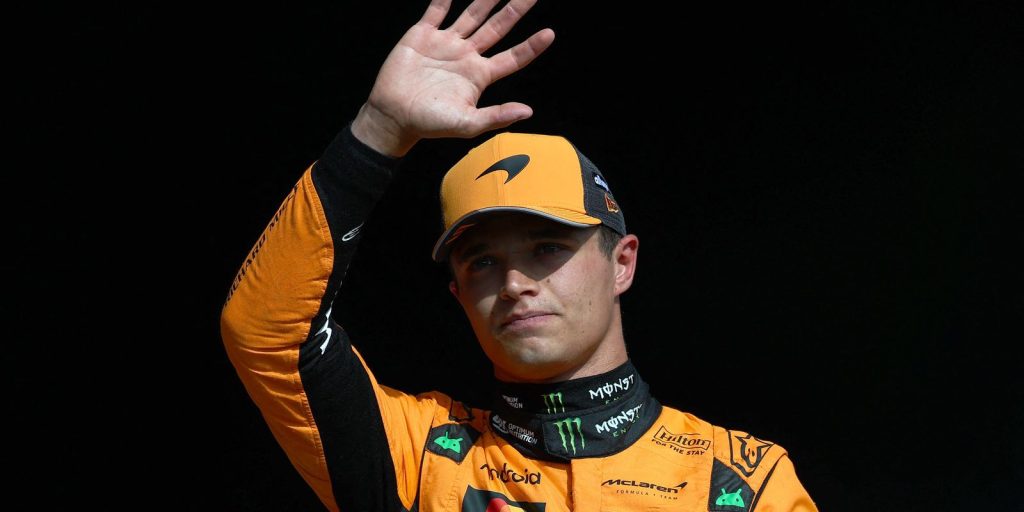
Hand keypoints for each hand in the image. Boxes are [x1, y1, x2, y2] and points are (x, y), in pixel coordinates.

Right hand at [351, 0, 553, 156]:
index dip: (531, 46)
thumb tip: (528, 111)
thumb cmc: (429, 123)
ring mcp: (445, 43)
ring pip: (472, 14)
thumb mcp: (467, 124)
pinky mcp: (422, 35)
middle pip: (497, 27)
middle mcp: (466, 55)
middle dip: (515, 10)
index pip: (513, 57)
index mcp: (480, 75)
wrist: (393, 115)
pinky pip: (436, 10)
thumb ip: (497, 116)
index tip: (549, 33)